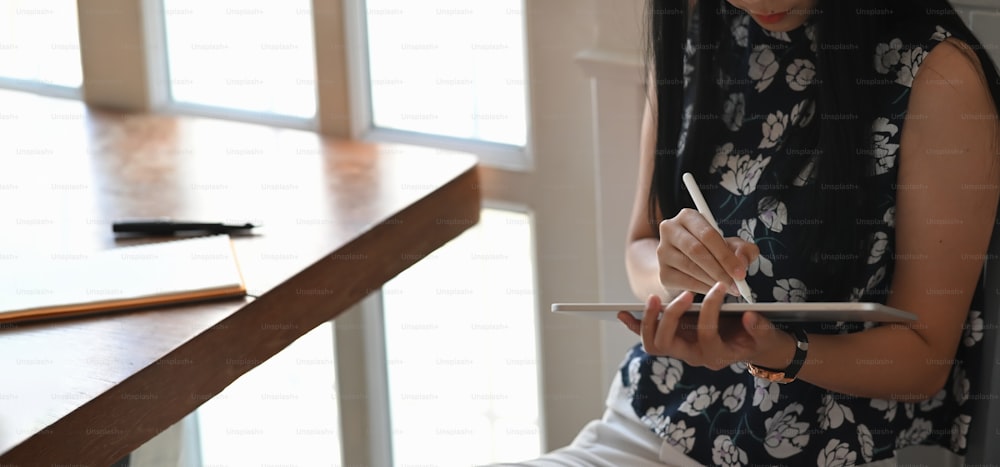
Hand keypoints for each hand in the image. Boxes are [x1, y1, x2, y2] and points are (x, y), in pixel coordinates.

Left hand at [617, 282, 794, 369]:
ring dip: (648, 321)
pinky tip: (622, 314)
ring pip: (653, 344)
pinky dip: (635, 326)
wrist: (751, 347)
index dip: (711, 309)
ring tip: (652, 299)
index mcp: (716, 355)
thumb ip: (760, 328)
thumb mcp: (766, 334)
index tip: (718, 287)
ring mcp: (681, 350)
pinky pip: (649, 338)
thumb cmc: (758, 338)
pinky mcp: (673, 342)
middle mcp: (693, 356)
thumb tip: (750, 317)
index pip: (707, 333)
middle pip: (668, 343)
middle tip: (683, 295)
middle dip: (671, 317)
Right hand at [658, 208, 759, 295]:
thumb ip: (743, 250)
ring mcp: (663, 252)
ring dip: (713, 281)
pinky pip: (685, 282)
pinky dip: (703, 289)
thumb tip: (741, 261)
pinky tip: (714, 290)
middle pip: (696, 250)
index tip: (740, 273)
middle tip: (736, 284)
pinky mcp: (663, 273)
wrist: (685, 265)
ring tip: (728, 288)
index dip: (726, 255)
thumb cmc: (711, 251)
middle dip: (720, 270)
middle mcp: (670, 230)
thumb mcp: (731, 245)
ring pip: (691, 268)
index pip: (707, 234)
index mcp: (688, 217)